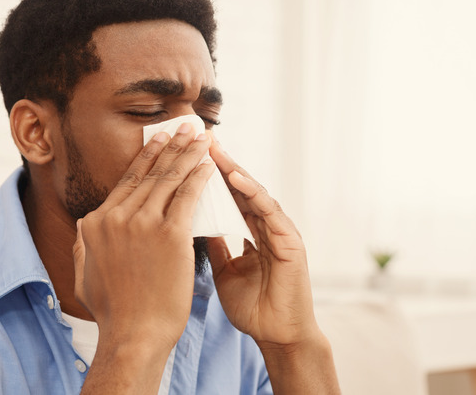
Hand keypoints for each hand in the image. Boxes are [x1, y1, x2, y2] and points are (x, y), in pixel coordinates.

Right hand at [72, 124, 214, 352]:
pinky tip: (209, 166)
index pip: (126, 183)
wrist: (134, 335)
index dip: (146, 159)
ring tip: (201, 138)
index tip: (158, 141)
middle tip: (185, 128)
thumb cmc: (114, 311)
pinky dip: (199, 178)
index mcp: (96, 223)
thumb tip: (84, 227)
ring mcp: (143, 224)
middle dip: (170, 147)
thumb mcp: (83, 274)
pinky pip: (187, 197)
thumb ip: (83, 246)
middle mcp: (117, 217)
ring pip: (169, 180)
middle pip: (149, 174)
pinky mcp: (170, 235)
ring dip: (188, 154)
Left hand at [207, 137, 319, 346]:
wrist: (277, 337)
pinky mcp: (291, 242)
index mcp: (250, 232)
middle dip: (219, 162)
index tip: (185, 155)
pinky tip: (237, 178)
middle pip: (239, 187)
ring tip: (214, 150)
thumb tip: (190, 225)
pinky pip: (270, 212)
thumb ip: (214, 246)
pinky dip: (254, 193)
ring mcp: (279, 232)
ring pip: (255, 192)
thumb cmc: (252, 308)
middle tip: (199, 138)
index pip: (226, 196)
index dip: (207, 175)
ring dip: (235, 170)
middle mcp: (265, 226)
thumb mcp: (224, 271)